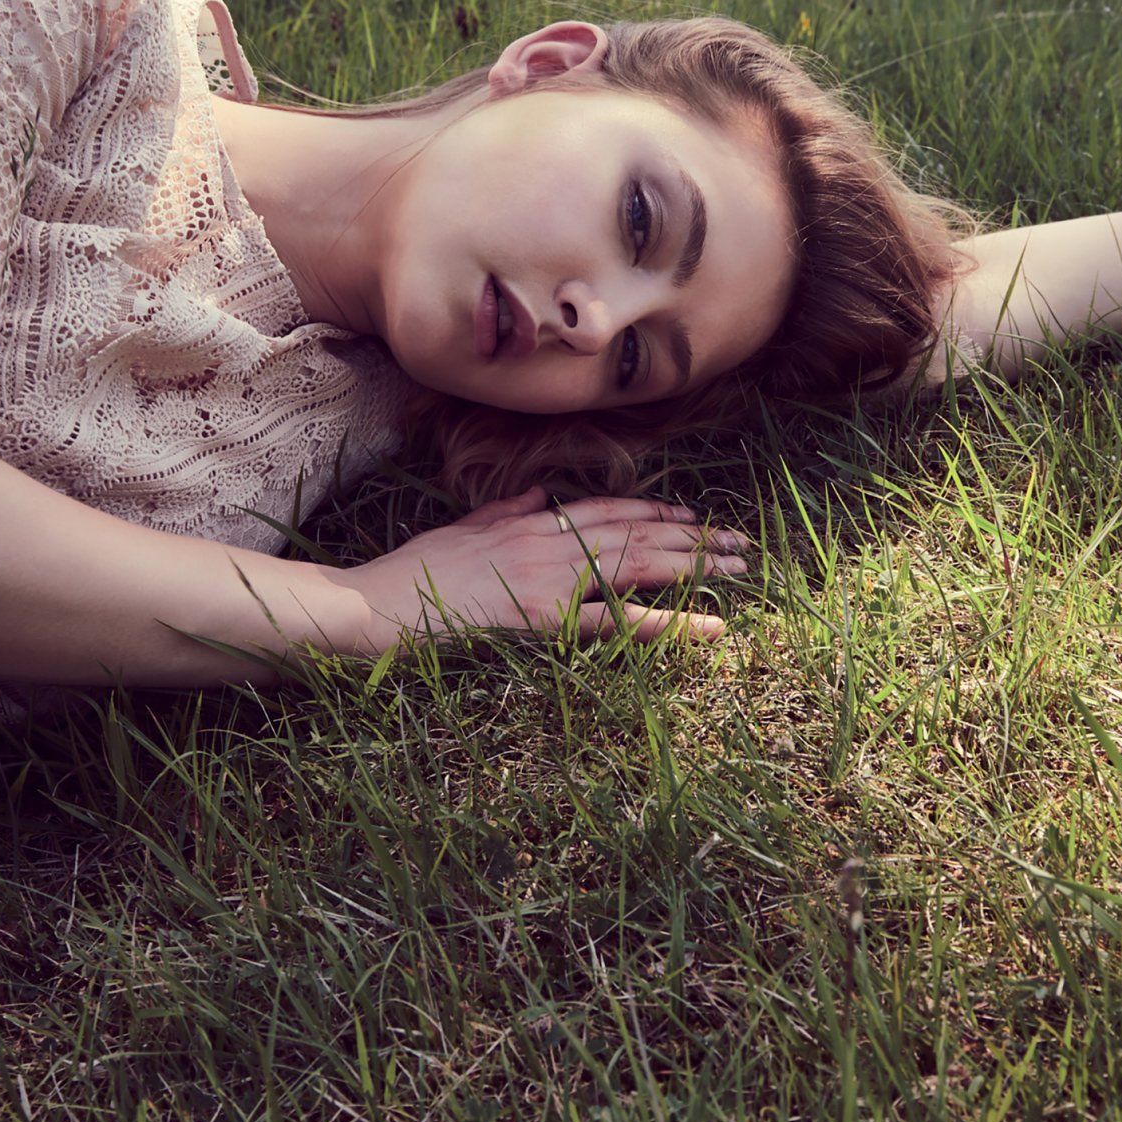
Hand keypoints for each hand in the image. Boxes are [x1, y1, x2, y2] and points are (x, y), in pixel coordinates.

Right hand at [349, 485, 748, 648]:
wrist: (381, 607)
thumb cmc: (415, 572)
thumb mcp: (464, 530)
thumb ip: (508, 511)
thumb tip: (543, 495)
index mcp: (532, 523)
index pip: (607, 509)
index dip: (653, 510)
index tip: (689, 515)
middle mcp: (550, 543)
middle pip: (638, 534)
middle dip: (693, 537)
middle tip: (740, 544)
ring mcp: (553, 580)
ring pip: (641, 565)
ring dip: (696, 565)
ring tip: (738, 568)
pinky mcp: (549, 621)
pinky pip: (622, 622)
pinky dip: (672, 623)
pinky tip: (709, 627)